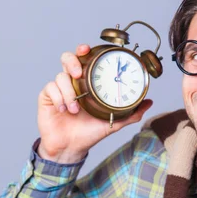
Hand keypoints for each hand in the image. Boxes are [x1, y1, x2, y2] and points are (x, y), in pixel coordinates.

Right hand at [37, 44, 153, 163]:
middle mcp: (72, 82)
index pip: (84, 60)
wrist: (71, 147)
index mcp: (87, 83)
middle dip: (72, 61)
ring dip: (68, 92)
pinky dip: (58, 99)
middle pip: (67, 58)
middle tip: (77, 73)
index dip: (84, 50)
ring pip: (59, 76)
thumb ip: (131, 112)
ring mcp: (58, 89)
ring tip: (75, 109)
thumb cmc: (90, 133)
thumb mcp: (113, 122)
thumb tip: (150, 102)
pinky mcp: (46, 97)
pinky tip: (64, 110)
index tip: (87, 50)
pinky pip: (50, 89)